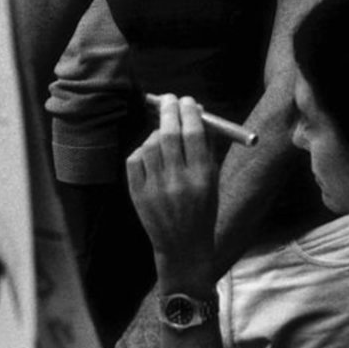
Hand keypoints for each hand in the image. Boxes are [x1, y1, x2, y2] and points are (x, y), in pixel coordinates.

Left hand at [126, 94, 218, 283]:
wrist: (183, 247)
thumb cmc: (202, 208)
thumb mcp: (213, 179)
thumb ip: (207, 146)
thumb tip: (198, 112)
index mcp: (203, 177)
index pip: (193, 133)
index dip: (189, 111)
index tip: (187, 101)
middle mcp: (178, 182)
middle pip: (169, 134)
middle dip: (169, 111)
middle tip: (169, 100)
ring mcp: (156, 189)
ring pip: (150, 145)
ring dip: (156, 133)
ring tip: (163, 135)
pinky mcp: (138, 195)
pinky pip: (135, 160)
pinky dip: (142, 151)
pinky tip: (152, 156)